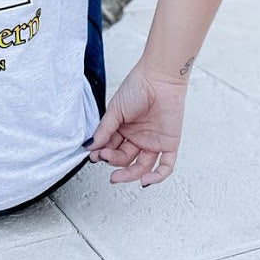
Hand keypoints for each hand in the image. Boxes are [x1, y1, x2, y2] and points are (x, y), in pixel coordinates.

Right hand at [86, 61, 188, 186]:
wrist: (159, 78)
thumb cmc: (136, 87)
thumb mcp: (115, 110)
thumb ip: (104, 130)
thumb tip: (90, 146)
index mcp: (124, 129)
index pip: (111, 147)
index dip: (102, 153)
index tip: (93, 156)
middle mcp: (138, 137)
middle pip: (124, 158)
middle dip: (113, 161)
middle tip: (103, 159)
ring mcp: (153, 142)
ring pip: (142, 166)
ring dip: (130, 174)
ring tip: (117, 176)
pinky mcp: (169, 144)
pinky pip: (165, 166)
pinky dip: (156, 177)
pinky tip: (144, 181)